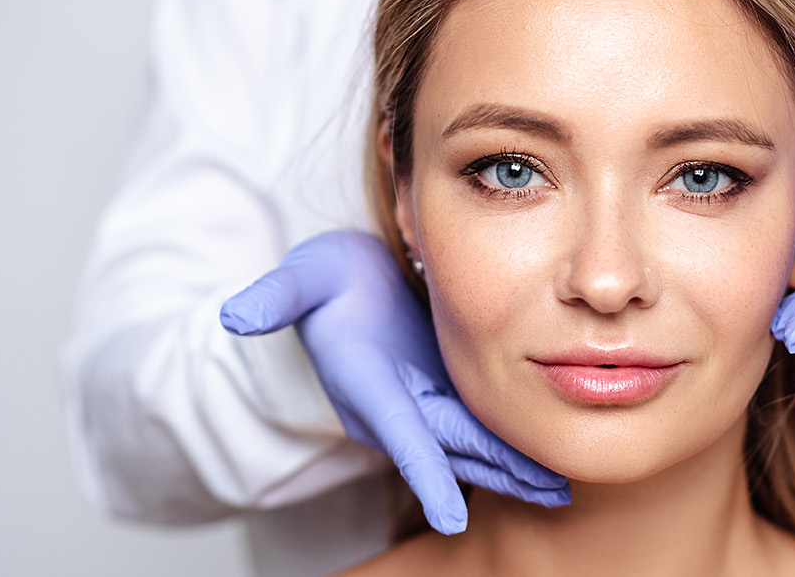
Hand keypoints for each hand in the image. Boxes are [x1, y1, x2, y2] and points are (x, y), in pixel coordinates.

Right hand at [219, 231, 569, 534]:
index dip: (426, 474)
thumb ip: (275, 296)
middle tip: (549, 494)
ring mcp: (421, 404)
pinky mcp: (442, 395)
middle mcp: (395, 406)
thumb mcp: (302, 276)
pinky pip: (480, 429)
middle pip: (452, 447)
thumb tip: (236, 316)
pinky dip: (513, 447)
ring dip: (514, 467)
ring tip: (558, 490)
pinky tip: (548, 462)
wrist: (340, 287)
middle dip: (498, 472)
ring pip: (472, 445)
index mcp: (366, 383)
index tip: (451, 516)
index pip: (399, 434)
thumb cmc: (325, 279)